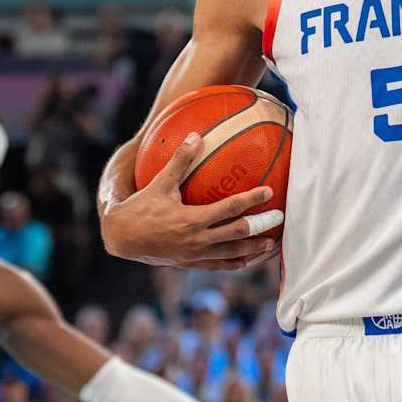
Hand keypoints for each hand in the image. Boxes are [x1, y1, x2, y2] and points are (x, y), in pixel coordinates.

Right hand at [102, 133, 282, 269]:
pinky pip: (219, 266)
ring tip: (272, 244)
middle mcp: (196, 241)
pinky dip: (236, 263)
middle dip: (261, 226)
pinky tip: (249, 259)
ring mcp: (195, 256)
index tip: (270, 192)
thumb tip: (196, 135)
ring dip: (254, 250)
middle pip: (237, 234)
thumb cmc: (140, 208)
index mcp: (191, 220)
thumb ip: (180, 160)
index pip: (229, 209)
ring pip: (232, 255)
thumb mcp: (159, 183)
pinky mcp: (191, 264)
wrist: (121, 238)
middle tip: (280, 219)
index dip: (251, 200)